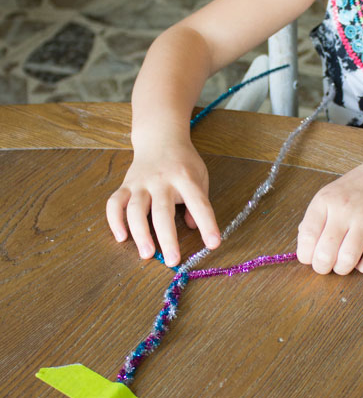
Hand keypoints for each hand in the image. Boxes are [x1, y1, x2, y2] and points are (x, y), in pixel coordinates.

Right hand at [106, 140, 219, 266]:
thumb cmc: (183, 162)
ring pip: (136, 209)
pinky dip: (115, 221)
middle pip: (162, 211)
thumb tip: (192, 227)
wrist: (160, 137)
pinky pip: (115, 204)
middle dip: (167, 238)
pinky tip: (121, 237)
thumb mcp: (200, 175)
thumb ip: (199, 201)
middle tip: (172, 260)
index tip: (213, 243)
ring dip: (140, 233)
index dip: (207, 224)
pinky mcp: (125, 185)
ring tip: (147, 254)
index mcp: (185, 177)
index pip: (199, 202)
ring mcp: (141, 182)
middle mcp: (161, 180)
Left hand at [296, 154, 362, 274]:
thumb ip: (315, 219)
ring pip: (347, 259)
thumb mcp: (330, 194)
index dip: (305, 255)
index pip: (306, 237)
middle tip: (326, 265)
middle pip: (325, 253)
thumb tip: (305, 246)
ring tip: (344, 263)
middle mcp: (343, 208)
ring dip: (343, 269)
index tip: (310, 257)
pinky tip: (362, 260)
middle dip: (322, 267)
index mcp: (325, 200)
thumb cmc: (358, 187)